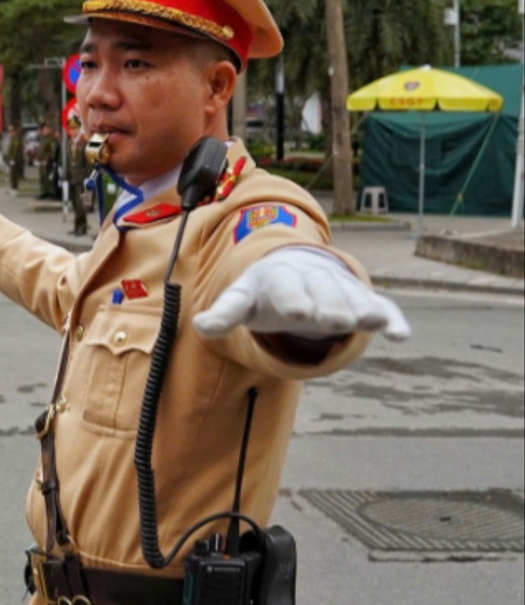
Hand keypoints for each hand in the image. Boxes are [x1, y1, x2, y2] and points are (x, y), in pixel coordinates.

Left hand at [194, 248, 409, 341]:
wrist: (295, 269)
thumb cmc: (264, 292)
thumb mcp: (242, 301)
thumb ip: (224, 314)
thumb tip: (201, 326)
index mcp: (280, 278)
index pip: (286, 287)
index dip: (292, 298)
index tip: (298, 312)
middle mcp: (313, 279)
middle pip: (323, 293)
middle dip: (328, 305)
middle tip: (332, 319)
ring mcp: (340, 288)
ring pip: (352, 298)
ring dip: (359, 309)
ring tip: (366, 321)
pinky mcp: (363, 300)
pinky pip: (381, 306)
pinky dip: (392, 318)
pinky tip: (402, 335)